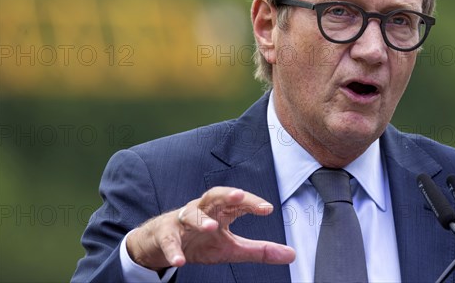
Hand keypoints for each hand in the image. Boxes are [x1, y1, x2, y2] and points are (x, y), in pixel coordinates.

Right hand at [126, 187, 295, 270]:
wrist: (163, 244)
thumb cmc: (200, 241)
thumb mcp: (231, 248)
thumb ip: (260, 250)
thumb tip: (291, 254)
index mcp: (219, 210)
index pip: (237, 202)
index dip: (251, 202)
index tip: (267, 209)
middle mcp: (201, 210)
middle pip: (213, 195)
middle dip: (226, 194)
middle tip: (239, 196)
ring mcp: (182, 221)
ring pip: (190, 214)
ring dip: (201, 219)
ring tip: (212, 227)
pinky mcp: (165, 235)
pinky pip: (169, 241)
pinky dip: (173, 250)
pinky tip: (179, 261)